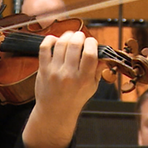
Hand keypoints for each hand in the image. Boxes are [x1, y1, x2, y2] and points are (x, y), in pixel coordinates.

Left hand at [23, 31, 101, 147]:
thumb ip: (97, 70)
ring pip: (60, 44)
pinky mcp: (43, 69)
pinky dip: (50, 40)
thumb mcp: (92, 87)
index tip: (92, 42)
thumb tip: (104, 54)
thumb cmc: (75, 98)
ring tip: (70, 37)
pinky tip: (55, 40)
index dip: (92, 42)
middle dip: (79, 36)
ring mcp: (54, 71)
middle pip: (74, 45)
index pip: (90, 54)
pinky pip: (44, 49)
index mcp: (84, 79)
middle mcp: (69, 74)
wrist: (55, 111)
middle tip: (80, 36)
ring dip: (66, 36)